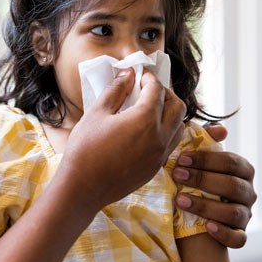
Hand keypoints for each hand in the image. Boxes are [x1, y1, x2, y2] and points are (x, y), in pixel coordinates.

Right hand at [59, 69, 185, 212]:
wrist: (83, 187)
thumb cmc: (86, 148)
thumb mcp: (97, 113)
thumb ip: (115, 90)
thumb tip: (127, 74)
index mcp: (145, 120)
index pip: (157, 90)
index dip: (148, 78)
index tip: (139, 75)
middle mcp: (160, 137)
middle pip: (177, 106)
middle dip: (165, 93)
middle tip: (148, 90)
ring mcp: (160, 154)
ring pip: (179, 126)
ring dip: (169, 113)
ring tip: (150, 109)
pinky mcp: (156, 168)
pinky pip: (170, 144)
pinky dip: (165, 131)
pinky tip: (146, 130)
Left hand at [172, 123, 256, 247]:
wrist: (192, 219)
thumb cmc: (195, 182)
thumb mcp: (199, 163)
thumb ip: (206, 144)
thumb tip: (221, 129)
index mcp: (242, 171)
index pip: (230, 162)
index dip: (206, 159)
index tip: (180, 158)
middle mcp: (248, 192)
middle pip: (233, 186)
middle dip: (203, 179)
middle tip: (176, 175)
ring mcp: (246, 216)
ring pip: (234, 213)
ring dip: (206, 206)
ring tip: (180, 200)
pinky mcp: (240, 235)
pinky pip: (239, 238)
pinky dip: (224, 233)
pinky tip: (208, 228)